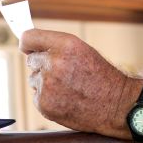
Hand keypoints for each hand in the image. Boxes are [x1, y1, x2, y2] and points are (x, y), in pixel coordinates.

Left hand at [19, 29, 136, 137]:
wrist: (115, 105)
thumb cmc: (100, 76)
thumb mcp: (82, 50)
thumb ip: (55, 46)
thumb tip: (28, 48)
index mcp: (65, 45)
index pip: (28, 37)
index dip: (27, 43)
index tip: (28, 48)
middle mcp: (54, 63)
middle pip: (31, 60)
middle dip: (42, 65)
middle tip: (63, 73)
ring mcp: (47, 85)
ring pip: (33, 79)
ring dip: (45, 83)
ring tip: (68, 88)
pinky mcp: (44, 104)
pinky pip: (37, 97)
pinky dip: (48, 99)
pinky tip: (66, 99)